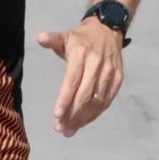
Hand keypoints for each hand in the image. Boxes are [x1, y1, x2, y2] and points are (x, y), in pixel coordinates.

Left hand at [36, 18, 124, 136]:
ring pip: (97, 101)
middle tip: (60, 128)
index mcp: (81, 54)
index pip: (73, 80)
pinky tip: (83, 122)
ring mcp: (110, 72)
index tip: (57, 115)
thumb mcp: (66, 36)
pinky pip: (107, 101)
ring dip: (83, 118)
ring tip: (69, 130)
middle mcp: (97, 64)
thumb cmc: (81, 38)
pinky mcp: (118, 79)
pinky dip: (95, 114)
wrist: (108, 29)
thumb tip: (40, 38)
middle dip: (72, 114)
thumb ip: (53, 40)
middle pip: (85, 94)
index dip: (65, 98)